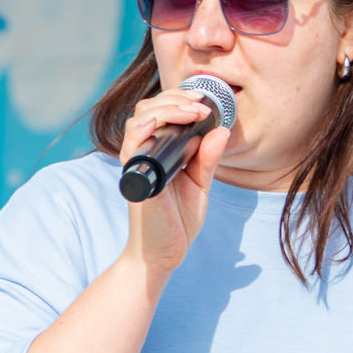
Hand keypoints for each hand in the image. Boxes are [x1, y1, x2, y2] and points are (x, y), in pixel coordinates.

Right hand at [118, 87, 231, 275]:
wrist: (164, 254)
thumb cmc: (177, 222)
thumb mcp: (199, 185)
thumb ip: (208, 159)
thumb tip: (221, 130)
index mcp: (159, 151)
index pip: (161, 111)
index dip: (179, 99)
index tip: (203, 100)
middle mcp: (144, 153)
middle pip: (148, 108)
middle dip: (175, 98)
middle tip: (200, 104)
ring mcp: (137, 164)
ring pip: (139, 119)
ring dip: (166, 108)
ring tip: (192, 112)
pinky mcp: (136, 178)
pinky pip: (131, 145)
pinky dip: (144, 128)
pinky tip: (164, 124)